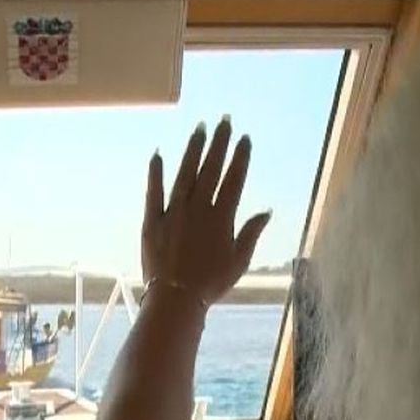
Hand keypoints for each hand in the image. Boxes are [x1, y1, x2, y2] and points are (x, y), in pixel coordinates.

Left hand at [142, 116, 270, 305]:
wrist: (176, 298)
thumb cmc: (211, 284)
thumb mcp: (239, 260)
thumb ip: (251, 232)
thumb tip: (267, 211)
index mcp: (221, 218)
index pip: (234, 180)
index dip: (240, 157)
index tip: (244, 138)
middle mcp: (198, 209)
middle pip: (210, 169)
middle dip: (219, 144)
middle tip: (224, 121)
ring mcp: (174, 212)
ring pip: (185, 174)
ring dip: (192, 150)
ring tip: (200, 129)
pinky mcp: (152, 221)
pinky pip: (154, 192)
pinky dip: (156, 173)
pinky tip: (158, 154)